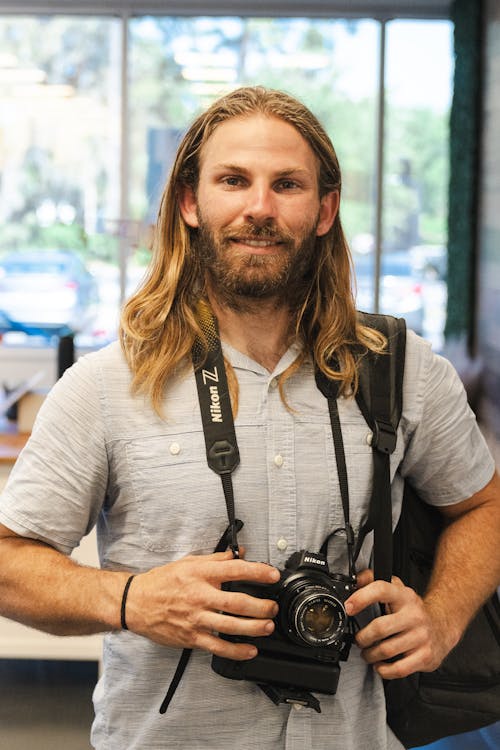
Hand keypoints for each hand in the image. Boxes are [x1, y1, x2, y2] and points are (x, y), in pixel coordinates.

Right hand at [124, 550, 279, 659]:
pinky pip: (218, 647)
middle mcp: (200, 596)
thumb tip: (239, 553)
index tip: (272, 575)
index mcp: (200, 574)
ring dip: (254, 628)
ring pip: (231, 626)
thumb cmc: (161, 582)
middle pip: (237, 602)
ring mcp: (196, 619)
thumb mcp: (189, 562)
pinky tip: (249, 650)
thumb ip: (216, 559)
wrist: (136, 603)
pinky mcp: (191, 637)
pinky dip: (236, 650)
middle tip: (273, 607)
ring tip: (268, 626)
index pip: (235, 570)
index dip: (257, 572)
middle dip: (261, 606)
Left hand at [345, 569, 452, 679]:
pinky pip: (399, 668)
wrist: (442, 626)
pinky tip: (380, 665)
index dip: (361, 598)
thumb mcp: (396, 589)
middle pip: (380, 628)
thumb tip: (355, 579)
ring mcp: (421, 636)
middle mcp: (413, 615)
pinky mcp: (425, 656)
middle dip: (362, 637)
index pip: (381, 590)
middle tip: (359, 640)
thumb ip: (373, 580)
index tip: (349, 607)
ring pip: (386, 650)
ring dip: (370, 655)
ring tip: (367, 653)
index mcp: (404, 596)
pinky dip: (384, 670)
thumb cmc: (412, 610)